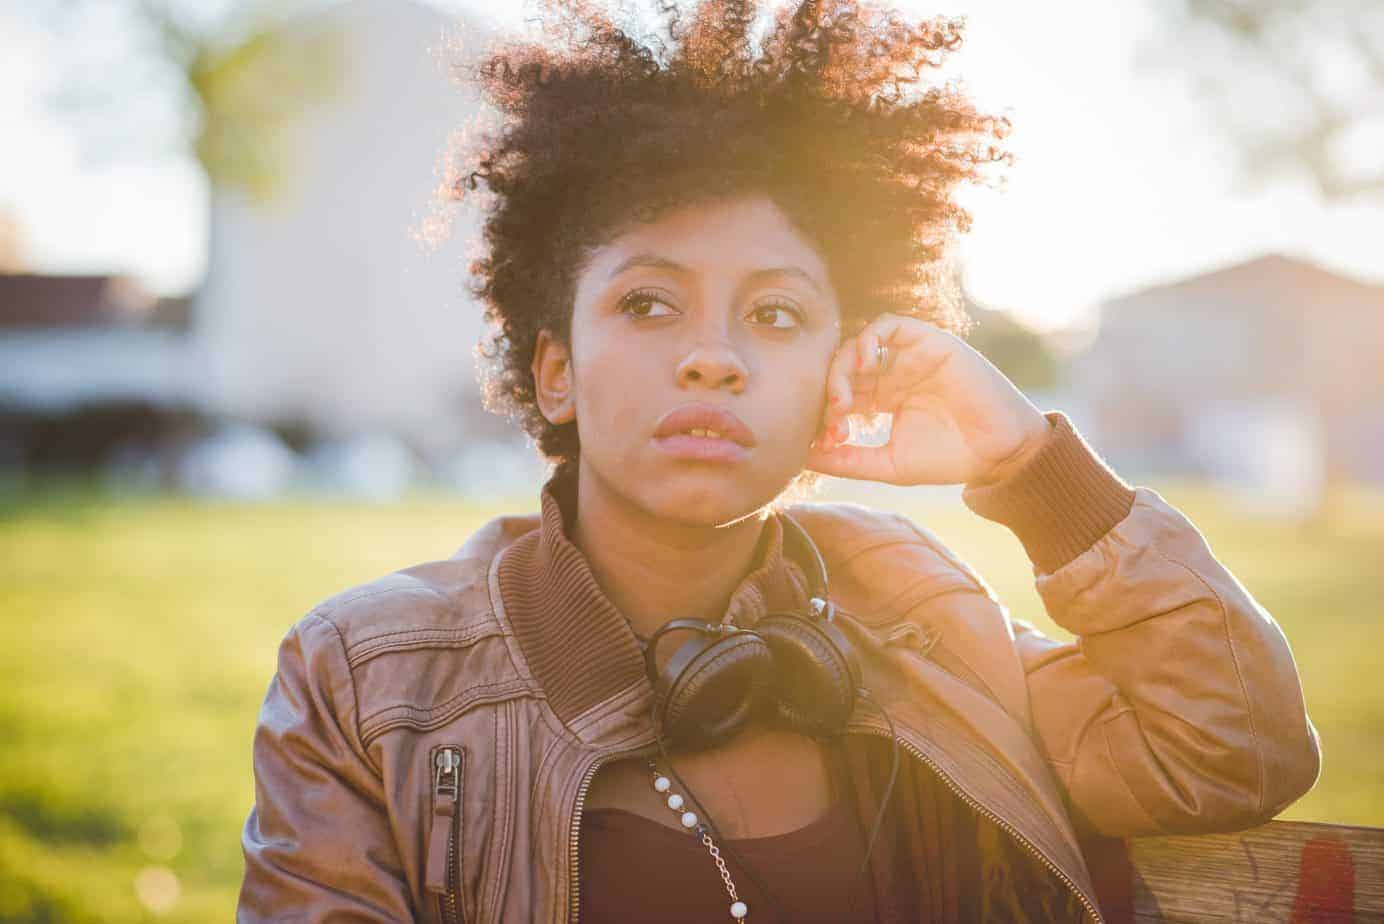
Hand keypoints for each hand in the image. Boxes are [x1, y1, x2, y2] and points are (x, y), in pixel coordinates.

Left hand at [806, 313, 1053, 486]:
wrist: (998, 452)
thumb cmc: (948, 459)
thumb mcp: (889, 463)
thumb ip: (848, 460)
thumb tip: (803, 457)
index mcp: (881, 399)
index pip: (838, 395)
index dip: (825, 414)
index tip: (826, 442)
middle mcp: (891, 373)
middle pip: (843, 369)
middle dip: (829, 392)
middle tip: (833, 420)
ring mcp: (908, 356)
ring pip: (858, 346)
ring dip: (842, 368)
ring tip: (842, 400)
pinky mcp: (927, 341)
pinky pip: (888, 325)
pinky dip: (868, 339)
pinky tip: (864, 365)